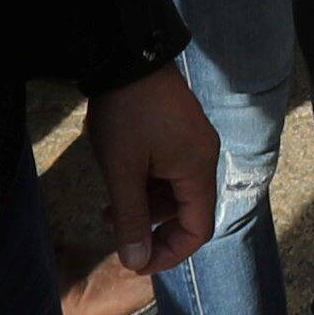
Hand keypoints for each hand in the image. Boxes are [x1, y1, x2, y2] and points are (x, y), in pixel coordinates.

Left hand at [86, 61, 217, 280]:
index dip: (169, 252)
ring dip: (146, 205)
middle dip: (151, 227)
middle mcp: (204, 155)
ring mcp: (193, 139)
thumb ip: (131, 220)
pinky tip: (120, 178)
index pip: (198, 230)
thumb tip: (136, 262)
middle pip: (187, 210)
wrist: (126, 53)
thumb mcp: (122, 172)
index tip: (136, 261)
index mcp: (199, 169)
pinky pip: (171, 167)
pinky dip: (148, 182)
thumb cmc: (125, 115)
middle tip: (115, 231)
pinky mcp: (180, 126)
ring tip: (109, 207)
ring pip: (175, 189)